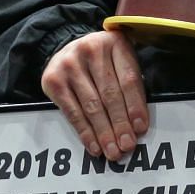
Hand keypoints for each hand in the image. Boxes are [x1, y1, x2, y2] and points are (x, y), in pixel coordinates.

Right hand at [41, 30, 149, 161]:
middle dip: (120, 124)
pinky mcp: (53, 80)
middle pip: (110, 94)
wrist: (66, 47)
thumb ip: (130, 84)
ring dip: (104, 132)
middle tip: (127, 145)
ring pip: (91, 106)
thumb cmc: (101, 59)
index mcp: (115, 42)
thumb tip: (137, 124)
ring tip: (113, 150)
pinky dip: (84, 132)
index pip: (128, 79)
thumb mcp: (120, 60)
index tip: (141, 128)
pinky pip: (72, 112)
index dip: (135, 106)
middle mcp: (91, 50)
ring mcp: (70, 64)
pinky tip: (94, 145)